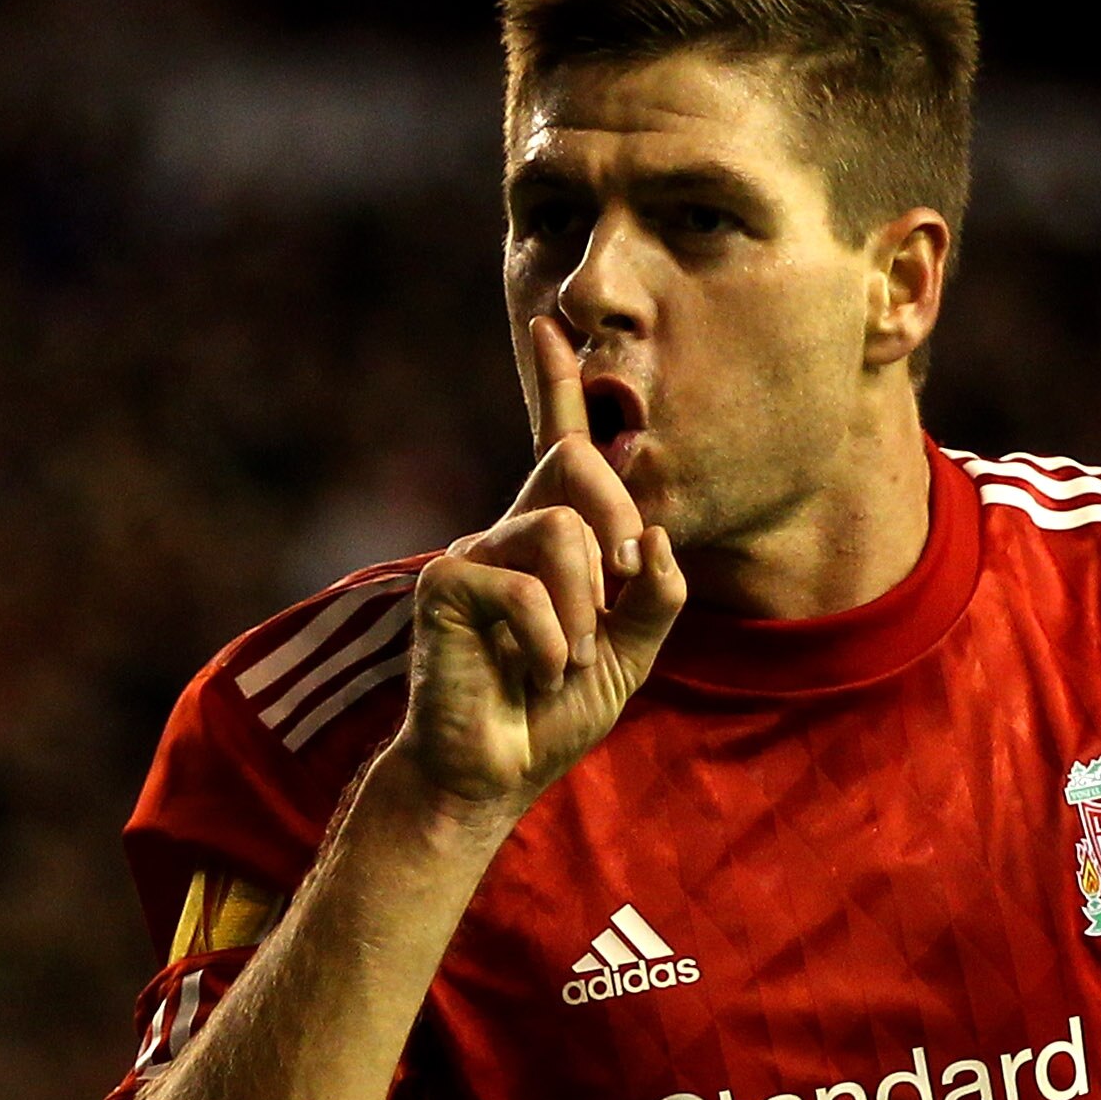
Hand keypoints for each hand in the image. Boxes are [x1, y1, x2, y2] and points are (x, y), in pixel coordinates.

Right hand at [394, 316, 685, 820]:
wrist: (492, 773)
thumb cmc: (552, 712)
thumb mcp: (631, 654)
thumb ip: (655, 597)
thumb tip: (654, 538)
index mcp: (553, 540)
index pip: (558, 448)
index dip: (557, 386)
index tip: (552, 326)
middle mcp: (509, 532)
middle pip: (576, 465)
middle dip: (618, 525)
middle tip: (617, 596)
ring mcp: (472, 552)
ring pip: (560, 530)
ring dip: (583, 612)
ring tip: (564, 662)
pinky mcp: (445, 585)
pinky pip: (522, 587)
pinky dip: (548, 641)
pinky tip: (534, 673)